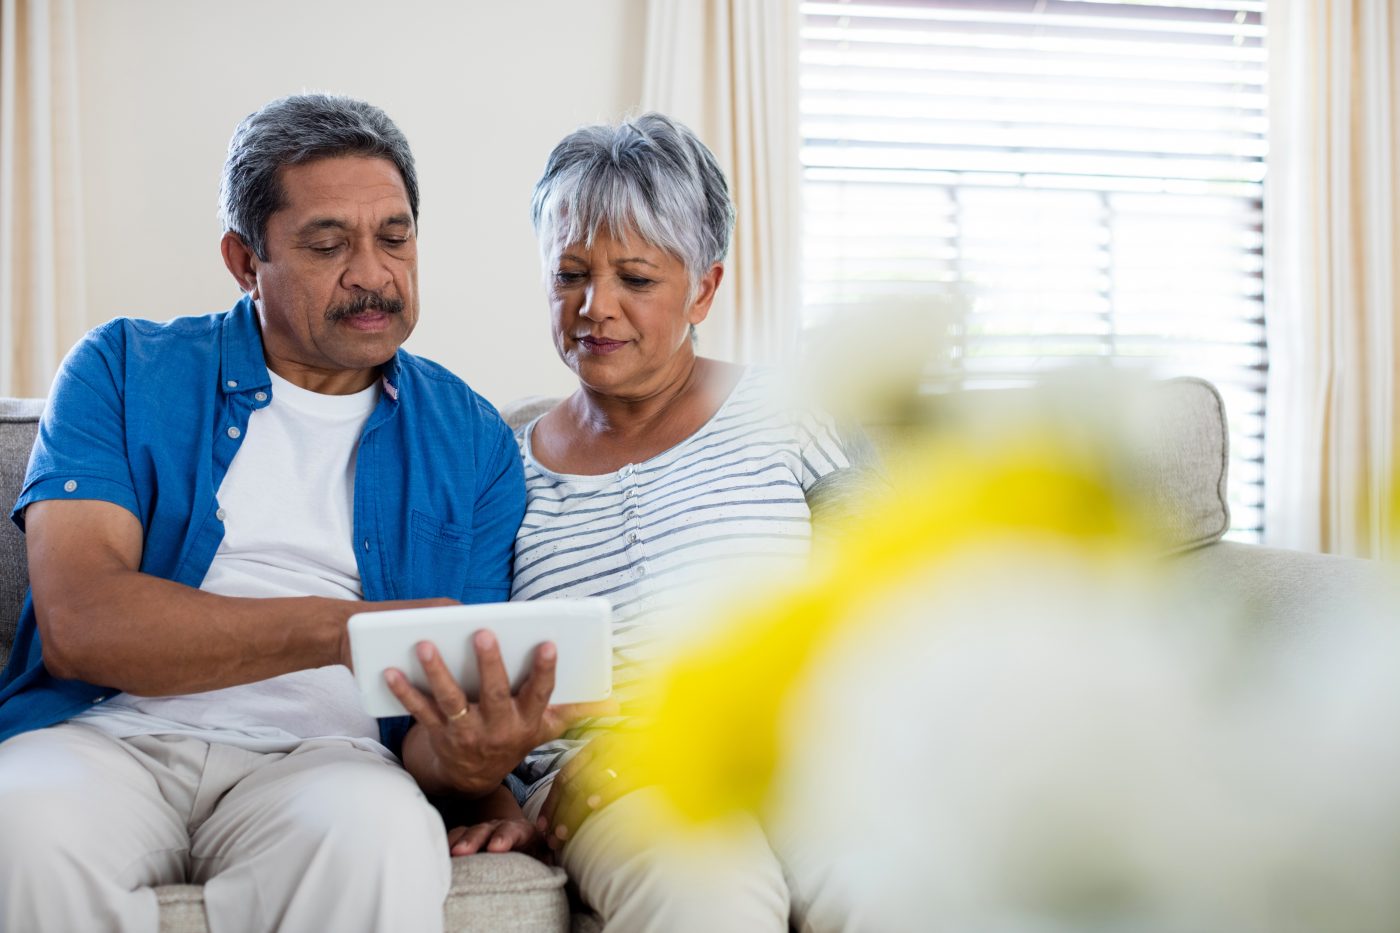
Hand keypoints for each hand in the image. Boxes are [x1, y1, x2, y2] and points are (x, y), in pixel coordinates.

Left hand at [389, 630, 615, 796]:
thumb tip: (620, 701)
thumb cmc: (514, 737)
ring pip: (451, 701)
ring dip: (437, 672)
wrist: (472, 777)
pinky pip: (420, 711)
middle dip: (489, 664)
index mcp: (527, 721)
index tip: (547, 643)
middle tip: (483, 634)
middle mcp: (498, 728)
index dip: (544, 670)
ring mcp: (466, 733)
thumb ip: (578, 711)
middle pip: (494, 694)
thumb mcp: (548, 728)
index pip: (540, 694)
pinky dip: (404, 691)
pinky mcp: (438, 734)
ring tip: (424, 644)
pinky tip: (390, 670)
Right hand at [446, 817, 541, 856]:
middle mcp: (500, 827)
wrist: (519, 835)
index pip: (514, 830)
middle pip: (486, 829)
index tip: (496, 847)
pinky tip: (439, 853)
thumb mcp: (543, 851)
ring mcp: (482, 829)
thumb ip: (546, 855)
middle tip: (464, 852)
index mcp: (522, 830)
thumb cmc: (533, 849)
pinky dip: (446, 844)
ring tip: (449, 854)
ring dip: (457, 842)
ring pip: (468, 832)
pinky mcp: (468, 836)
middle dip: (475, 840)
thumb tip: (550, 859)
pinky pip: (455, 837)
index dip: (505, 837)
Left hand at [537, 732, 638, 850]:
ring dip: (574, 810)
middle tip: (552, 839)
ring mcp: (628, 752)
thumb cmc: (648, 761)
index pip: (565, 776)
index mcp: (597, 746)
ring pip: (592, 782)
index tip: (543, 828)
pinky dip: (607, 791)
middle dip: (559, 813)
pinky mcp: (649, 762)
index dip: (551, 803)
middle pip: (574, 782)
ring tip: (564, 832)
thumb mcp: (616, 764)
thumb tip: (567, 811)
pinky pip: (623, 778)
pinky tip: (594, 805)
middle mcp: (609, 746)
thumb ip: (592, 778)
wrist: (685, 744)